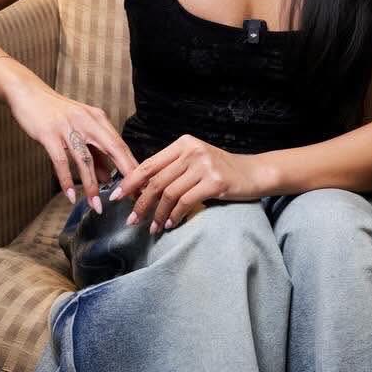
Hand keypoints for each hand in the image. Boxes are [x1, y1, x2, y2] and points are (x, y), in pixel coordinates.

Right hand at [3, 81, 137, 211]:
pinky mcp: (49, 134)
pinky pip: (60, 160)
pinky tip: (70, 196)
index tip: (142, 185)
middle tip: (131, 196)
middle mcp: (87, 121)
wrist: (28, 93)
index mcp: (98, 119)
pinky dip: (66, 180)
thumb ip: (95, 153)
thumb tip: (108, 178)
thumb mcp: (80, 129)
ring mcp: (68, 127)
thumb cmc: (56, 113)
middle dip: (124, 174)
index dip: (132, 166)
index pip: (121, 145)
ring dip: (92, 185)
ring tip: (97, 206)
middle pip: (112, 149)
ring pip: (85, 159)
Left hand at [112, 136, 267, 232]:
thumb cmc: (221, 170)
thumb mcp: (195, 162)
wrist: (254, 173)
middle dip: (140, 203)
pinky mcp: (215, 182)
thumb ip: (172, 169)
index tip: (116, 197)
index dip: (130, 182)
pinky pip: (185, 202)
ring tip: (152, 228)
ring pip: (168, 193)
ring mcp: (204, 165)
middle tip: (132, 220)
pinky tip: (170, 224)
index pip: (149, 164)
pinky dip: (174, 216)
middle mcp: (192, 151)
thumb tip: (139, 189)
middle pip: (155, 181)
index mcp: (184, 143)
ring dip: (157, 214)